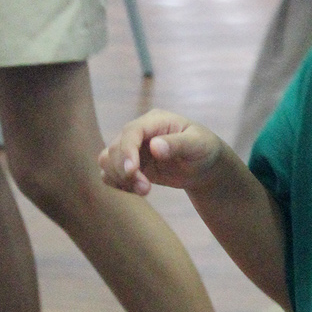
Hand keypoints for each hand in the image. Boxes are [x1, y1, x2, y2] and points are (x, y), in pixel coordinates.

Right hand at [99, 110, 221, 194]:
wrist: (203, 165)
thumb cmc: (204, 149)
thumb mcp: (198, 145)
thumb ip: (177, 144)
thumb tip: (154, 146)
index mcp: (155, 121)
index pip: (131, 132)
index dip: (127, 151)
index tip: (131, 170)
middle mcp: (139, 132)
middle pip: (115, 148)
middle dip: (125, 171)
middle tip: (146, 189)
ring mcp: (132, 148)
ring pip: (107, 161)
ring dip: (119, 179)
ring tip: (144, 191)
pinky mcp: (129, 164)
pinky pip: (109, 174)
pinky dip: (118, 184)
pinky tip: (138, 190)